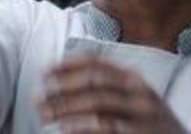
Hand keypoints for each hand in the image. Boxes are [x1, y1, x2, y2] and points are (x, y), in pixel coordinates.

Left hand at [38, 57, 187, 133]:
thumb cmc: (152, 126)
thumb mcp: (137, 101)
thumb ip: (112, 89)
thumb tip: (69, 81)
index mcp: (135, 80)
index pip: (98, 63)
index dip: (69, 65)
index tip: (45, 72)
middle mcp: (140, 93)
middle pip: (94, 82)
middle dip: (63, 88)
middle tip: (39, 97)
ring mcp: (142, 115)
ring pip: (97, 105)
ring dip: (66, 109)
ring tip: (45, 116)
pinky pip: (106, 128)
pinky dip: (83, 128)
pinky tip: (66, 130)